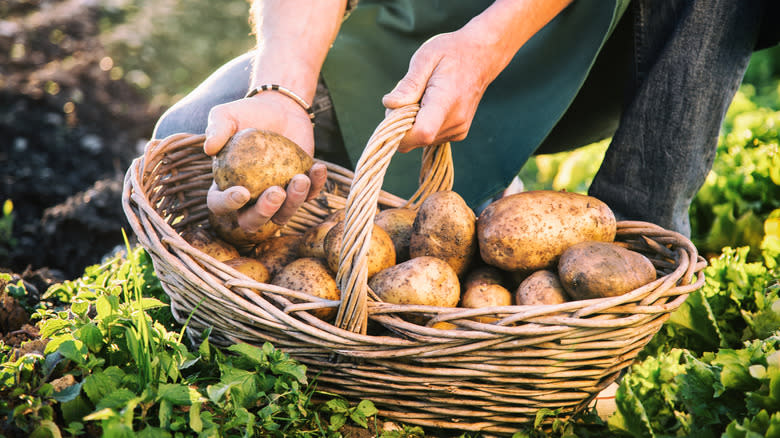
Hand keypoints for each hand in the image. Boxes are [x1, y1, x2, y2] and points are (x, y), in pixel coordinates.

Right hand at [204, 92, 326, 230]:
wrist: (281, 110)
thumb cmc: (248, 113)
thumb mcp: (226, 115)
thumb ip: (216, 128)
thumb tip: (209, 148)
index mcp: (225, 185)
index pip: (219, 204)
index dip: (228, 204)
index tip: (242, 192)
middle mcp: (250, 200)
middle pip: (252, 222)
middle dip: (264, 213)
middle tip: (276, 192)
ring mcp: (277, 198)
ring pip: (283, 215)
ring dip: (293, 202)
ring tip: (301, 179)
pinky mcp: (300, 190)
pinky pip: (309, 196)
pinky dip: (316, 186)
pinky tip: (318, 168)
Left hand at [381, 29, 506, 151]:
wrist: (482, 55)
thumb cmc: (451, 52)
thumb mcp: (425, 58)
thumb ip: (408, 84)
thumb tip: (390, 104)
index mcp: (446, 101)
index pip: (422, 132)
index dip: (400, 130)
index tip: (394, 111)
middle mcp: (455, 121)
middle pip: (414, 139)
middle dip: (401, 122)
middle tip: (409, 94)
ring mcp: (458, 130)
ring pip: (419, 140)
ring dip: (412, 122)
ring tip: (423, 96)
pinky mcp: (458, 134)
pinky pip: (429, 137)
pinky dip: (422, 123)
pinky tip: (430, 104)